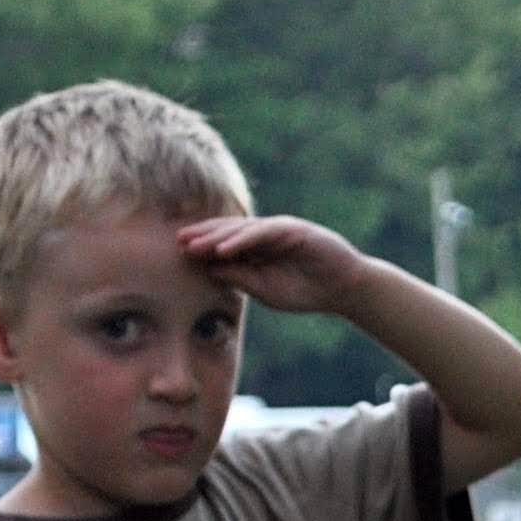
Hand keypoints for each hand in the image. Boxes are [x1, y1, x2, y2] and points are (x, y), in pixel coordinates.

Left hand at [176, 214, 376, 316]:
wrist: (343, 290)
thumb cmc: (306, 291)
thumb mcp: (265, 290)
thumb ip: (239, 278)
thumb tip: (209, 269)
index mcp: (258, 248)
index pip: (224, 243)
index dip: (202, 245)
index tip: (178, 251)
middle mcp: (265, 234)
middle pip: (228, 231)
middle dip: (203, 235)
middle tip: (177, 240)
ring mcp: (278, 229)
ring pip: (241, 229)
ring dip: (216, 236)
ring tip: (194, 245)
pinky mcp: (293, 230)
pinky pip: (262, 232)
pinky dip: (241, 239)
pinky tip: (223, 249)